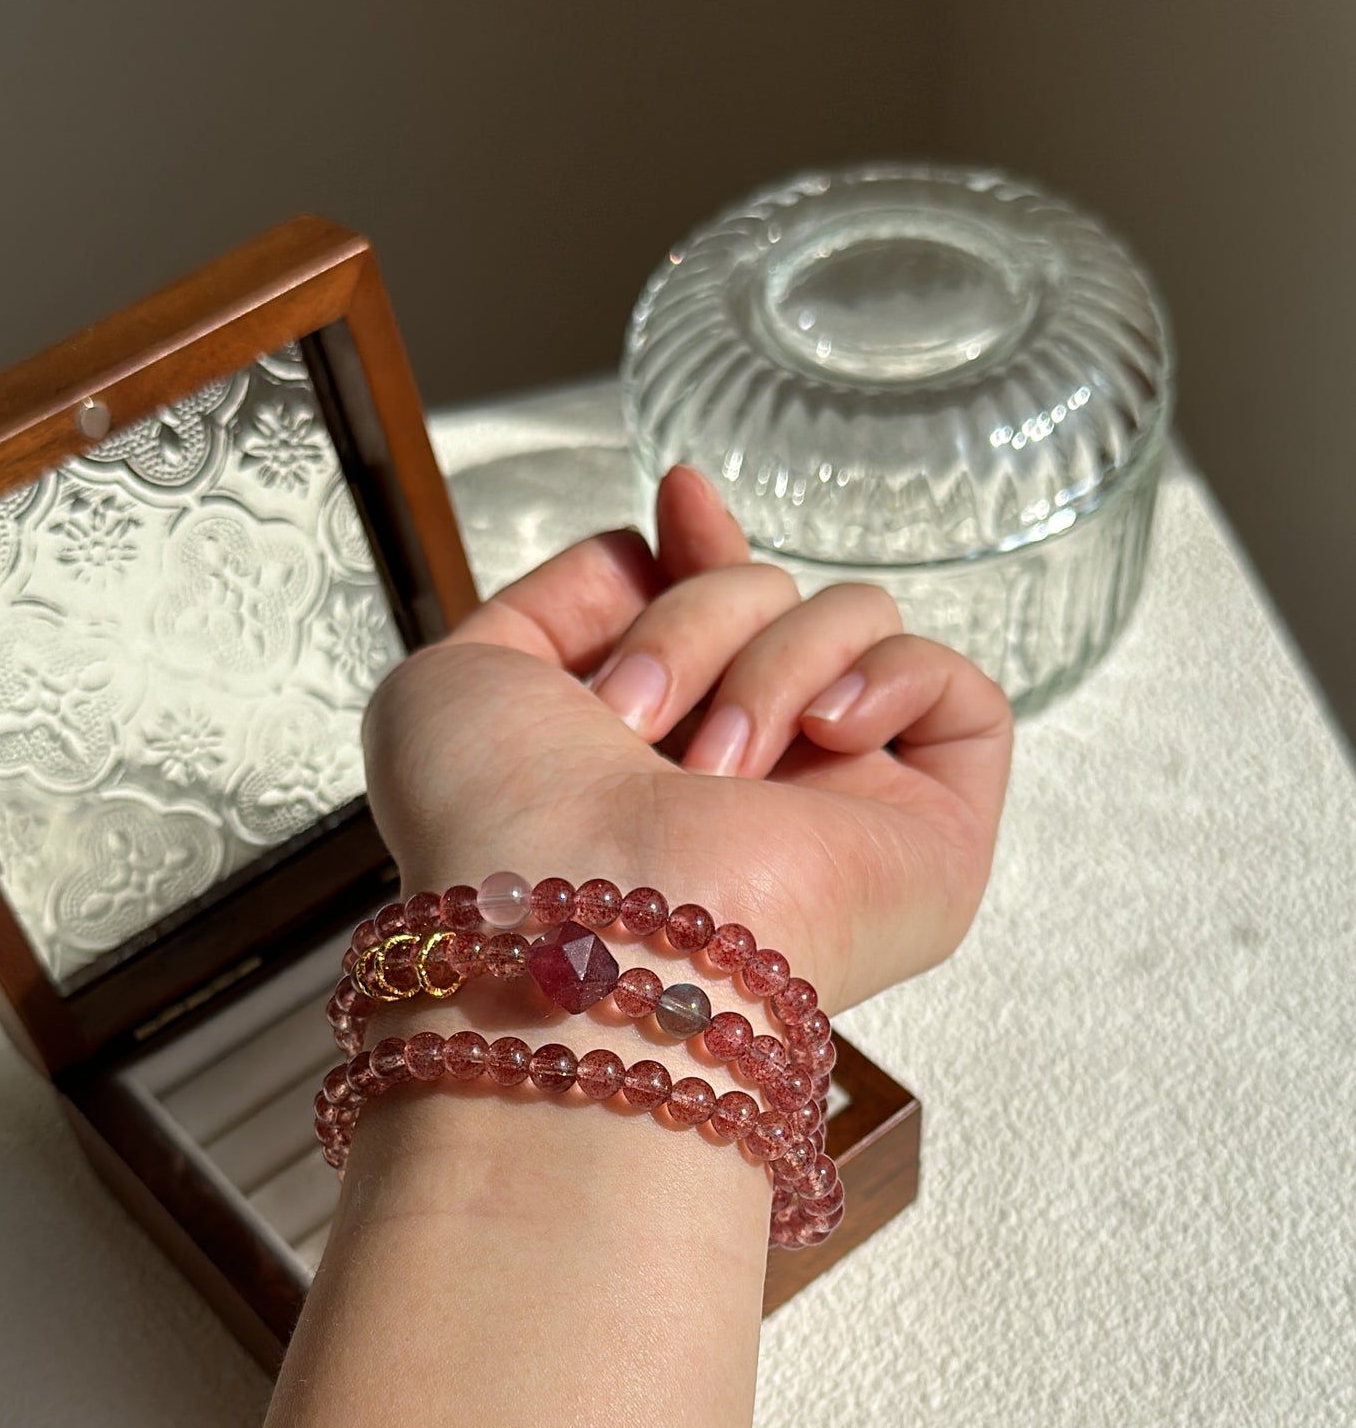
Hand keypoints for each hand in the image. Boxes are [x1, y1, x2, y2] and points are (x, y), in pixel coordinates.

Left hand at [363, 468, 1011, 1012]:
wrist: (572, 929)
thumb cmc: (493, 834)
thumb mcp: (467, 678)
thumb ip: (555, 601)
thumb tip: (654, 547)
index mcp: (658, 769)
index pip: (719, 619)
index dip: (703, 553)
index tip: (677, 498)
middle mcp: (757, 793)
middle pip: (777, 601)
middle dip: (697, 622)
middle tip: (633, 719)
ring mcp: (849, 819)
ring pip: (854, 627)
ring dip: (767, 665)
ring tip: (710, 769)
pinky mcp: (935, 844)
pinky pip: (959, 695)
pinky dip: (890, 678)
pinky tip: (825, 731)